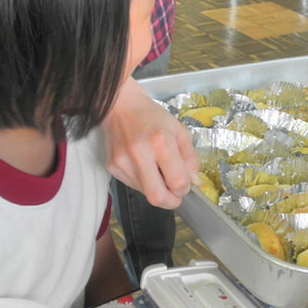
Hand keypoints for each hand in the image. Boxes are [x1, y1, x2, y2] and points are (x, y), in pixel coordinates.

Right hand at [101, 77, 199, 209]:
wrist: (120, 107)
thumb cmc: (152, 117)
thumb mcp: (180, 131)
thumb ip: (190, 158)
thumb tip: (194, 181)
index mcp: (160, 142)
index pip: (177, 182)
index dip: (185, 188)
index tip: (185, 183)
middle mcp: (139, 154)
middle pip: (157, 197)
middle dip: (171, 201)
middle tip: (175, 192)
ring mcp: (123, 162)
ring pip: (145, 194)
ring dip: (157, 189)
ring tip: (158, 170)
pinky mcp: (113, 167)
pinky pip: (134, 186)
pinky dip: (145, 182)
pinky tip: (145, 167)